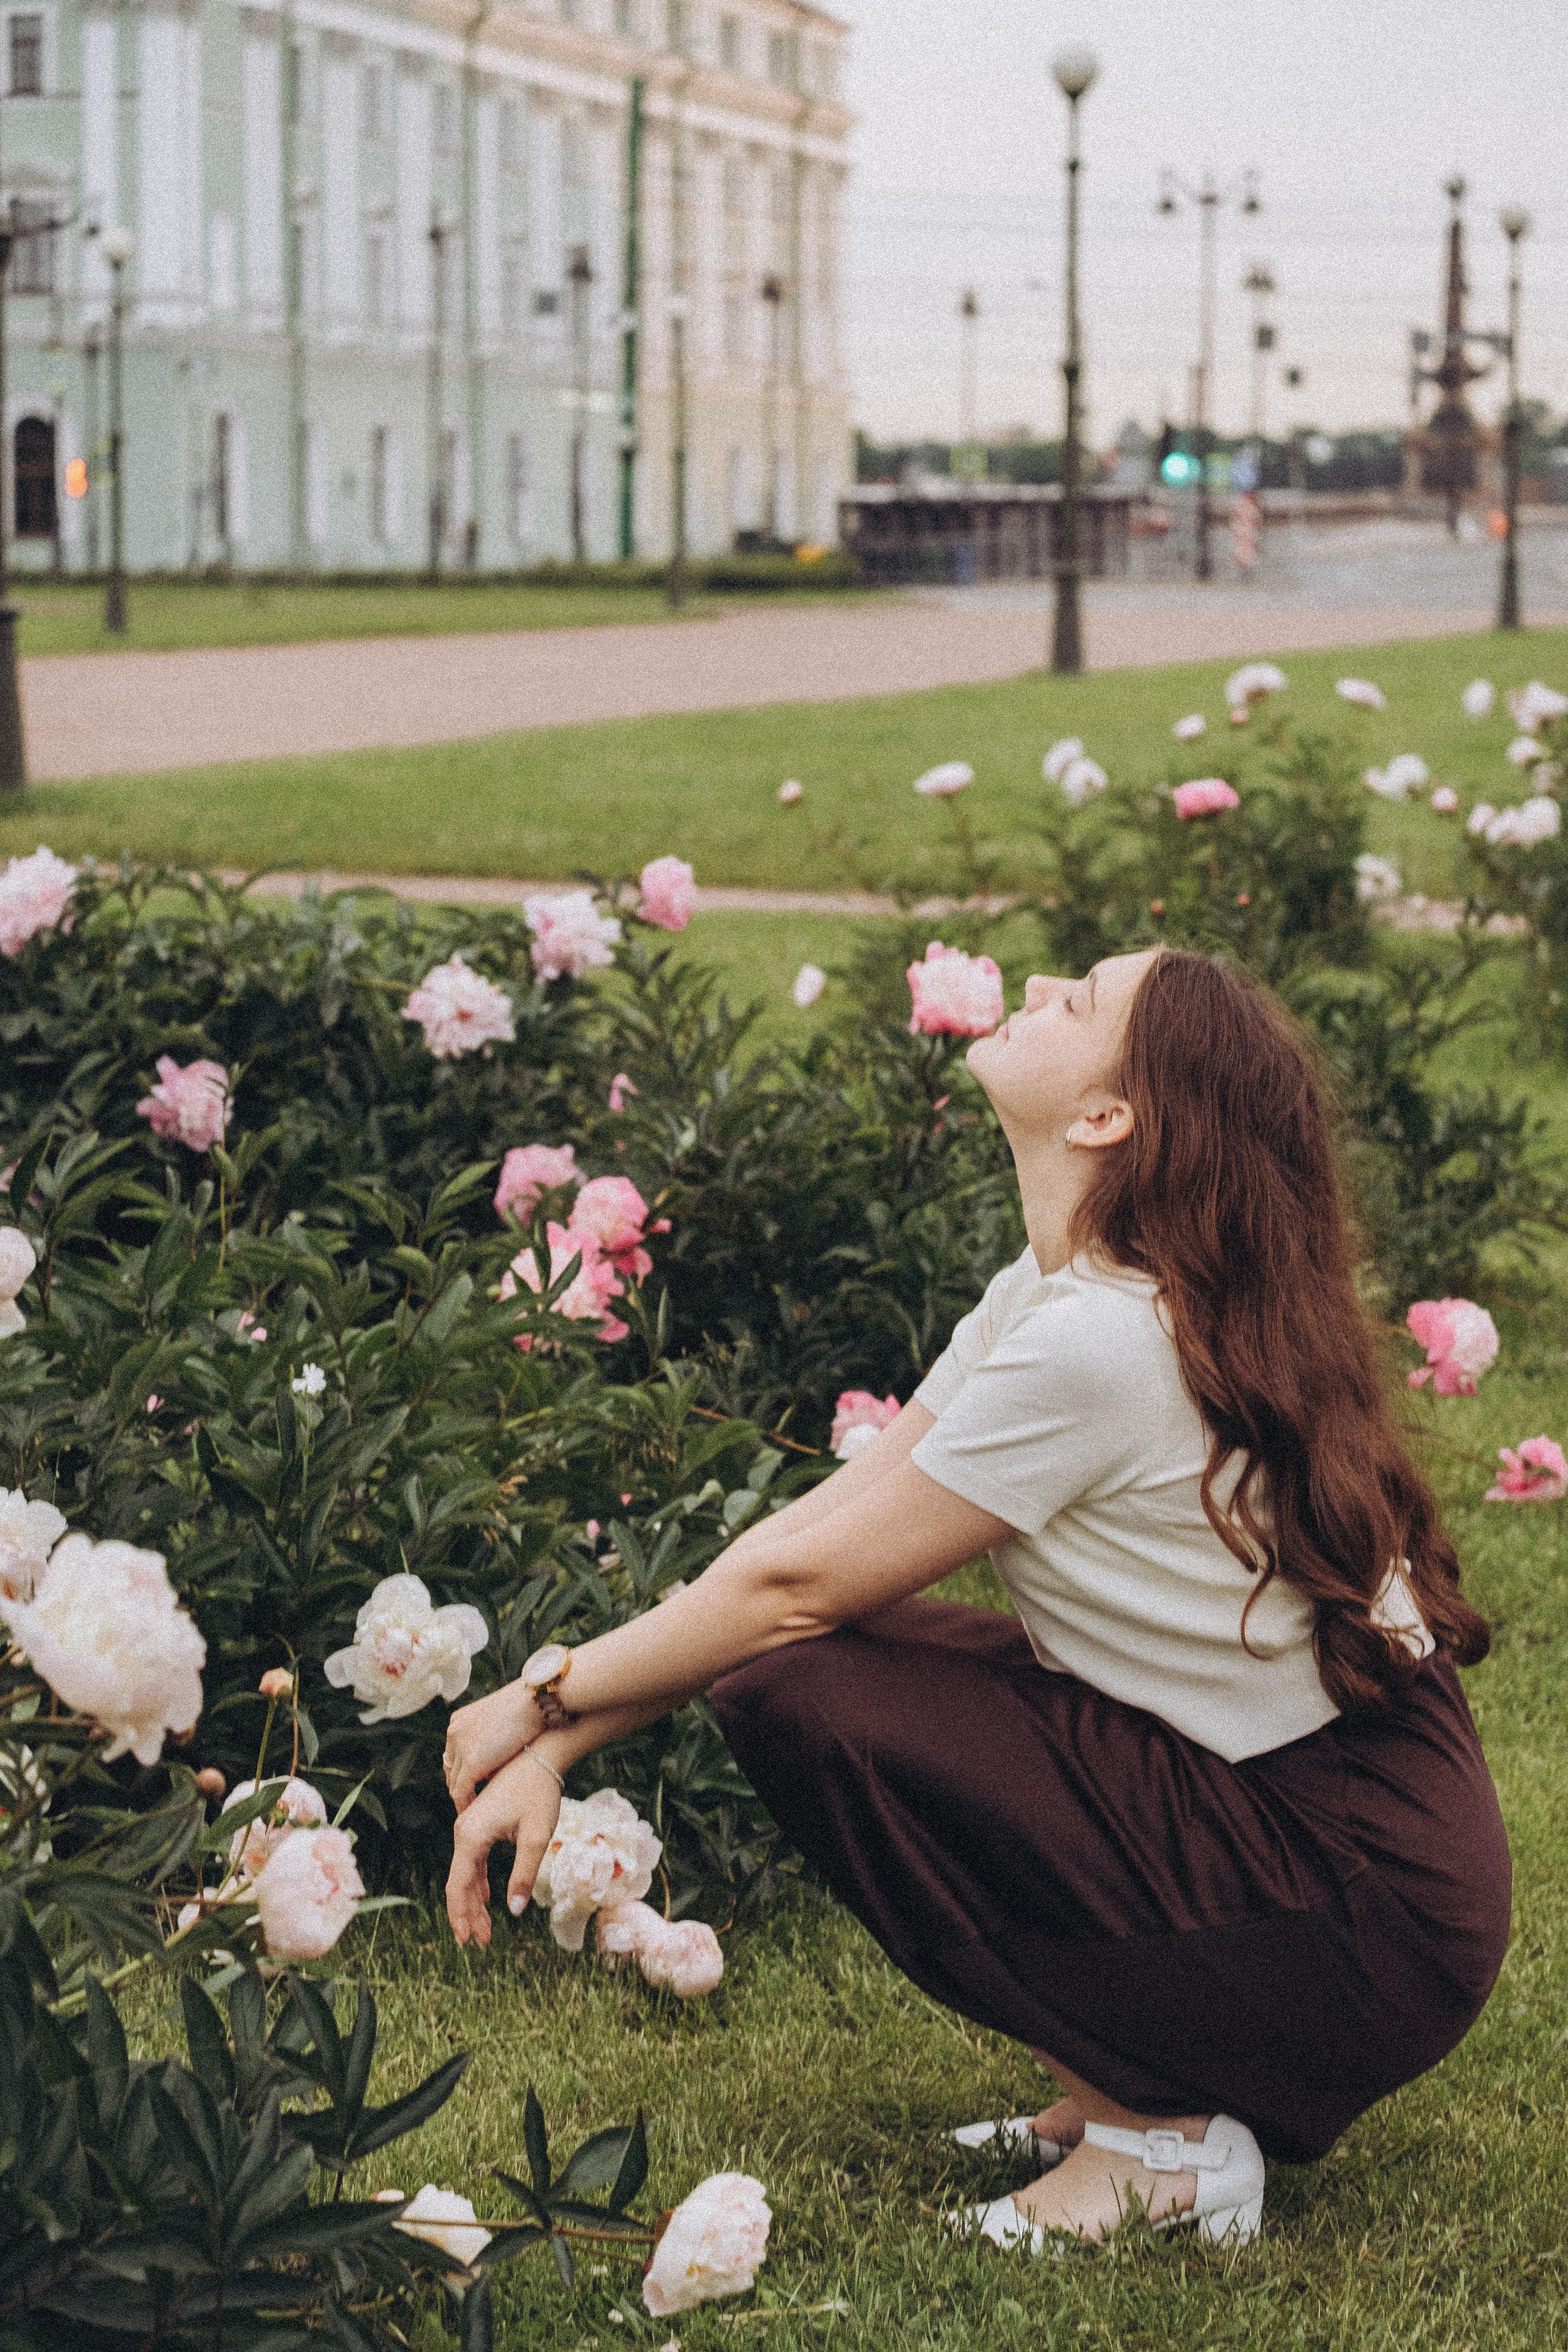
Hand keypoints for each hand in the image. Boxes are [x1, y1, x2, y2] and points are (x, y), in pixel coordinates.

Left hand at [443, 1680, 536, 1813]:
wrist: (535, 1701)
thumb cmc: (530, 1706)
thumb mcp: (503, 1717)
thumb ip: (494, 1733)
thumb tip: (500, 1751)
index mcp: (460, 1720)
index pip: (454, 1752)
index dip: (463, 1769)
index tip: (474, 1783)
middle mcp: (454, 1732)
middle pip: (450, 1767)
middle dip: (460, 1784)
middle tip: (472, 1800)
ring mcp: (460, 1747)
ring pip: (454, 1782)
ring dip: (462, 1797)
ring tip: (473, 1810)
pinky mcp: (470, 1763)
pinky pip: (460, 1792)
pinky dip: (464, 1804)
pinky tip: (473, 1812)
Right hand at [445, 1750, 560, 1948]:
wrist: (540, 1755)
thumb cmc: (540, 1794)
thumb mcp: (537, 1837)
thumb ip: (524, 1875)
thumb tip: (514, 1910)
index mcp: (471, 1836)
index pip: (458, 1886)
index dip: (461, 1916)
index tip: (467, 1942)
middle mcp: (464, 1831)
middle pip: (460, 1883)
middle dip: (470, 1914)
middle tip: (482, 1943)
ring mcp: (469, 1826)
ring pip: (466, 1873)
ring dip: (475, 1901)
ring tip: (486, 1929)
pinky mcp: (479, 1823)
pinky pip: (473, 1860)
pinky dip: (479, 1882)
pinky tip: (488, 1898)